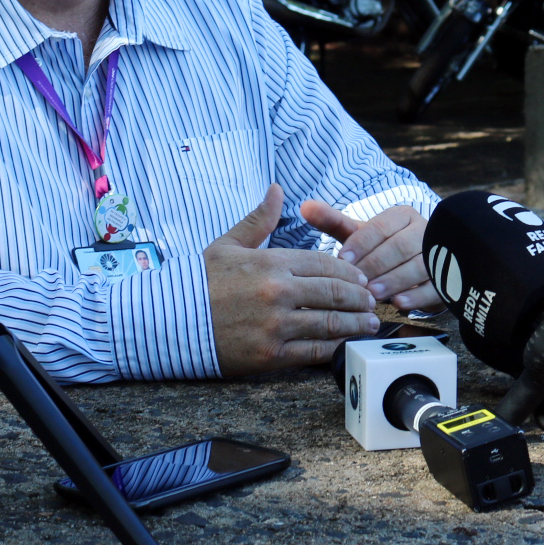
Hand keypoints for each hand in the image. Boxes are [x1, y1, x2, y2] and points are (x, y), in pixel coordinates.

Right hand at [206, 184, 379, 375]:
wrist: (171, 321)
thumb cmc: (199, 282)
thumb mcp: (227, 244)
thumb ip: (258, 219)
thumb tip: (277, 189)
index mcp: (270, 262)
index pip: (325, 263)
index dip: (349, 270)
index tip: (360, 277)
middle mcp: (277, 292)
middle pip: (335, 291)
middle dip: (360, 297)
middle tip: (372, 301)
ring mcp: (275, 325)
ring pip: (331, 323)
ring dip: (356, 323)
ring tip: (369, 323)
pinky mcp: (270, 355)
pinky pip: (315, 351)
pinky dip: (337, 348)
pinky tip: (348, 345)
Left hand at [299, 199, 439, 313]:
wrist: (419, 266)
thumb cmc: (381, 249)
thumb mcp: (359, 235)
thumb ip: (333, 222)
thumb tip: (305, 206)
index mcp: (402, 216)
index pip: (381, 226)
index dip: (361, 243)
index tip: (343, 259)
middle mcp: (423, 231)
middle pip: (401, 245)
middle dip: (377, 264)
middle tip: (358, 282)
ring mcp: (440, 254)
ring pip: (419, 264)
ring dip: (395, 280)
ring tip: (374, 294)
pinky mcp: (449, 278)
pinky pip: (436, 285)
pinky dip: (418, 295)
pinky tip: (399, 303)